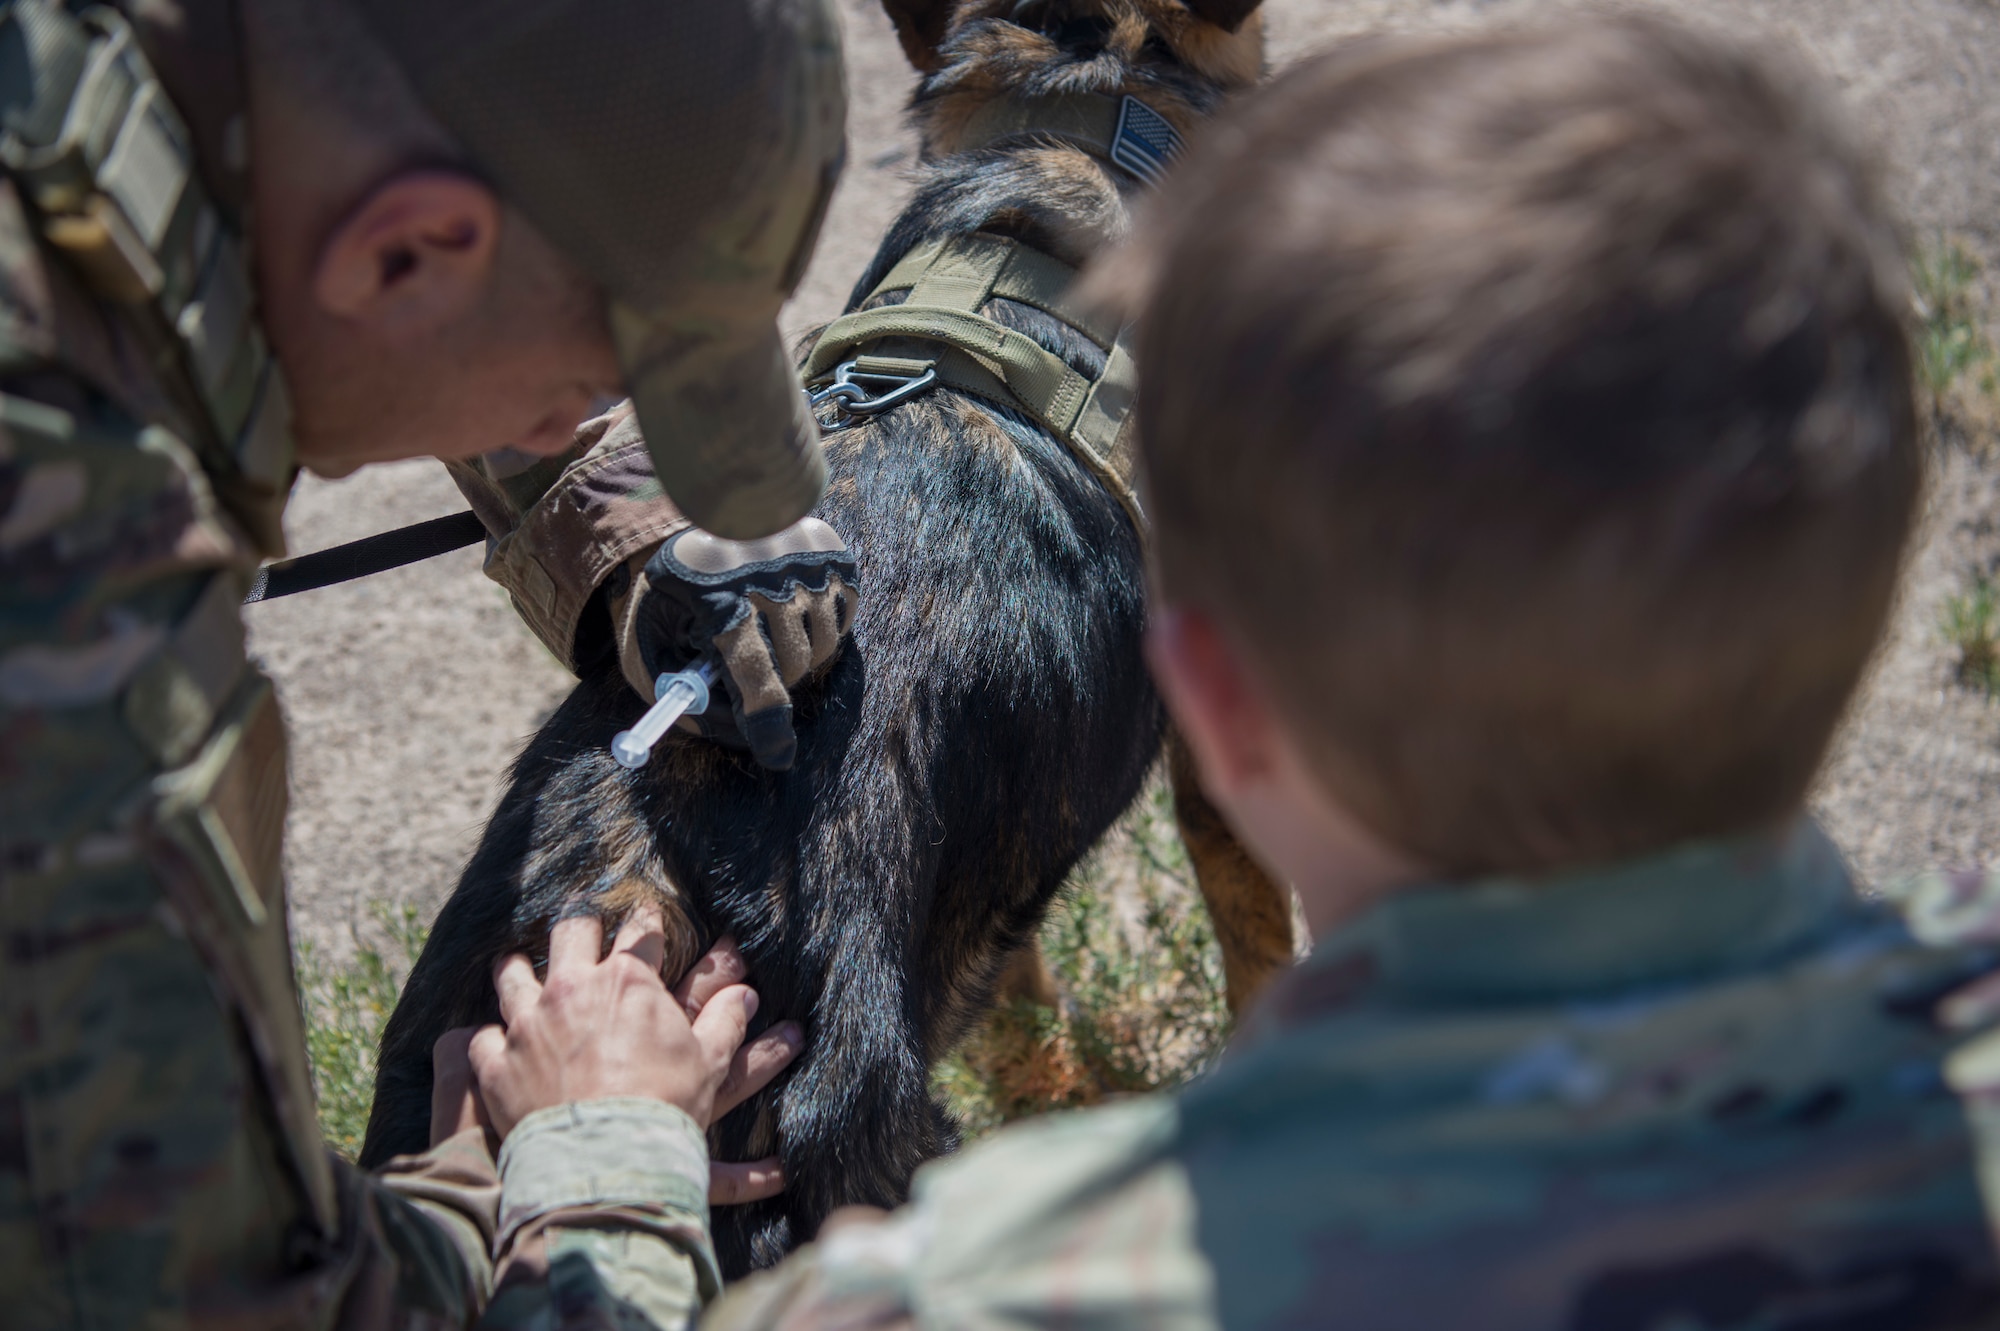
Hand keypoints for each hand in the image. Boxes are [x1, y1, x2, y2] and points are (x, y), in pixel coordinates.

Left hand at [466, 911, 802, 1193]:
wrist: (607, 1162)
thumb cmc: (664, 1109)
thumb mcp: (708, 1063)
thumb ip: (724, 1022)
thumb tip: (745, 996)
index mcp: (627, 981)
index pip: (640, 932)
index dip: (646, 921)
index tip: (646, 915)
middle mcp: (572, 990)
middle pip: (570, 933)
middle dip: (580, 927)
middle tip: (584, 929)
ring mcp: (528, 1025)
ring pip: (511, 975)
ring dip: (516, 968)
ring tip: (516, 964)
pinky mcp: (497, 1065)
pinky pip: (482, 1039)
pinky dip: (489, 1039)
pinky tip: (495, 1040)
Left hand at [611, 518, 857, 769]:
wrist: (705, 504)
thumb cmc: (673, 586)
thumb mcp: (648, 633)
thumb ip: (672, 690)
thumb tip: (724, 738)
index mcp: (715, 597)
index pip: (755, 675)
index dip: (767, 724)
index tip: (776, 755)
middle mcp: (768, 576)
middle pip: (794, 664)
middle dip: (774, 680)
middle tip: (751, 674)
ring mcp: (806, 559)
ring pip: (824, 646)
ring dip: (799, 655)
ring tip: (766, 632)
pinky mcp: (833, 551)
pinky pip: (844, 617)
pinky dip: (822, 626)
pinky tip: (790, 608)